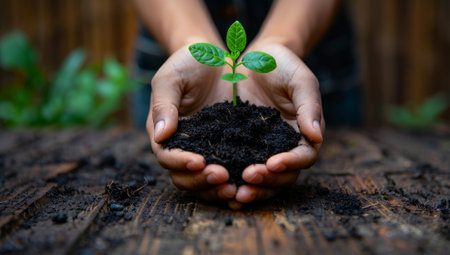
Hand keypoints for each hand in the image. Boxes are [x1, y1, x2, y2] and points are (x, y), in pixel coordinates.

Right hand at [146, 45, 236, 200]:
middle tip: (223, 178)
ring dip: (219, 188)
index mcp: (166, 133)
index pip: (167, 156)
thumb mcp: (171, 78)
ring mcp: (208, 150)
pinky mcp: (229, 148)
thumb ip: (164, 105)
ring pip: (207, 181)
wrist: (215, 59)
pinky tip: (253, 179)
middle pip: (186, 177)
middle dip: (202, 182)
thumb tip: (160, 136)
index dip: (180, 163)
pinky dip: (239, 179)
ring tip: (237, 187)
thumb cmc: (188, 63)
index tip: (198, 161)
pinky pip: (233, 169)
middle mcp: (185, 147)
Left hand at [227, 43, 324, 208]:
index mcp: (301, 135)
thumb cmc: (283, 66)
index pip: (303, 157)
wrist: (254, 59)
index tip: (273, 164)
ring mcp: (257, 150)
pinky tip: (212, 180)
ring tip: (231, 192)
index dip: (291, 164)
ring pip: (257, 179)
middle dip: (265, 185)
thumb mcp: (300, 80)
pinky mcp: (235, 147)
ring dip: (246, 189)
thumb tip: (316, 136)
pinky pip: (232, 166)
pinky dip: (226, 178)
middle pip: (280, 177)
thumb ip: (309, 106)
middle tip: (246, 184)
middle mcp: (281, 148)